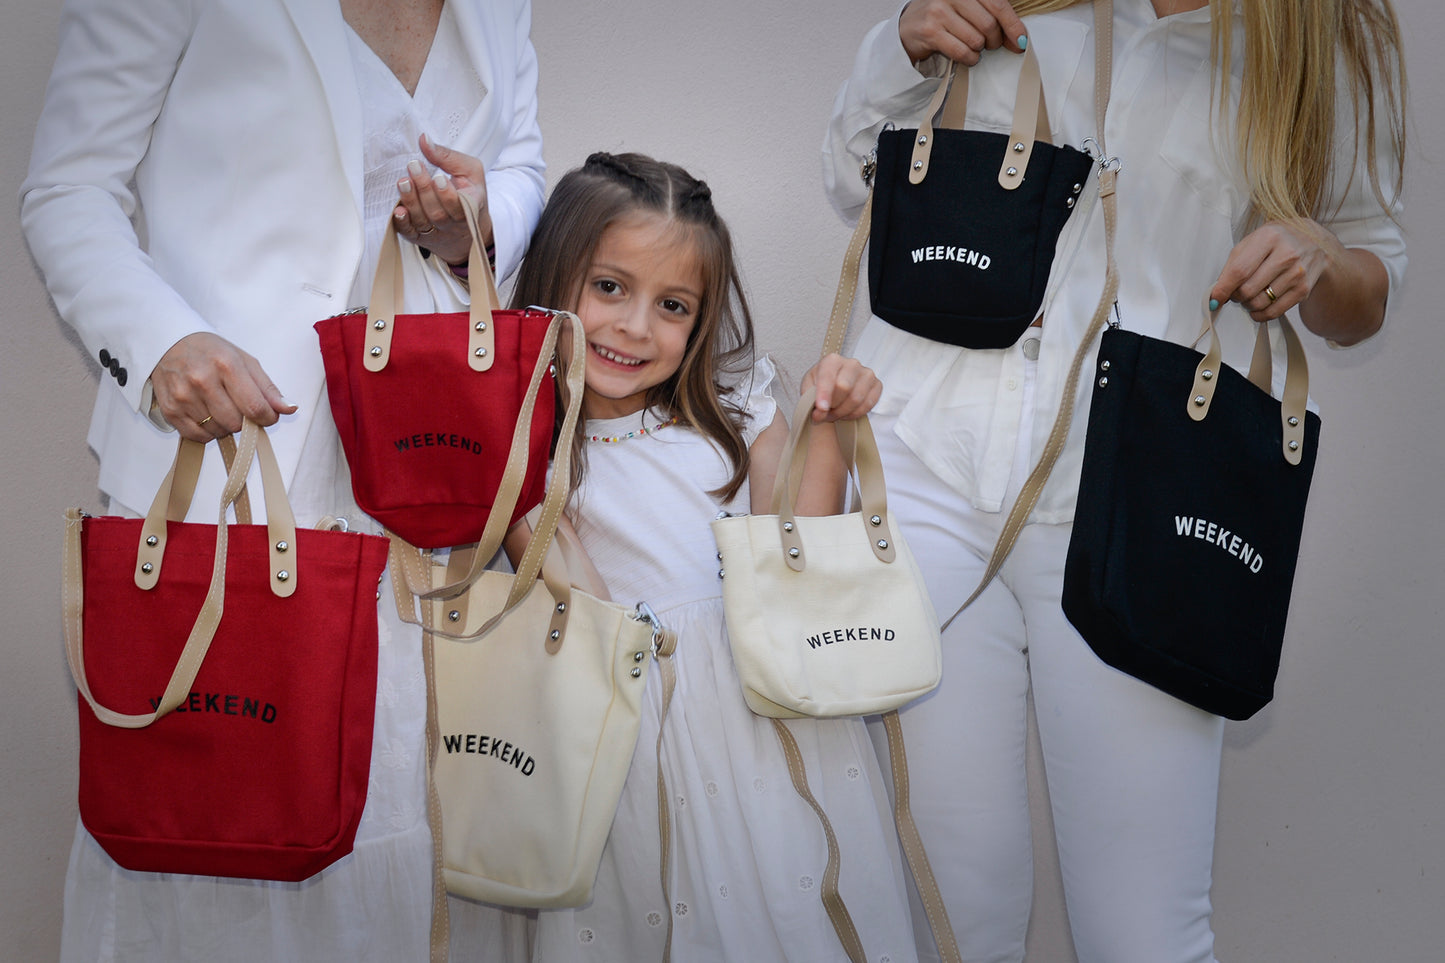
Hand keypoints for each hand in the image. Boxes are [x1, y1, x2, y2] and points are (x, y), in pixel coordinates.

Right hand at [149, 332, 295, 441]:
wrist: (168, 343)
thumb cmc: (211, 352)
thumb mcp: (244, 361)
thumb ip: (268, 388)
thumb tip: (288, 409)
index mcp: (226, 365)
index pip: (255, 407)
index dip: (267, 418)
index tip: (267, 416)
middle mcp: (202, 380)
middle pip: (236, 423)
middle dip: (245, 421)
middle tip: (239, 407)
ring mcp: (183, 396)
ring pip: (218, 431)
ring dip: (225, 425)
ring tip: (219, 406)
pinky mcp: (170, 409)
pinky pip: (198, 436)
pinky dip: (207, 432)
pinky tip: (206, 414)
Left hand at [392, 134, 491, 266]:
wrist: (469, 231)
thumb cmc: (470, 194)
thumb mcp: (470, 172)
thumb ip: (448, 156)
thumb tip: (424, 140)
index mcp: (471, 207)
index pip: (460, 206)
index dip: (448, 194)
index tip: (438, 177)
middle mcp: (454, 224)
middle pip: (438, 213)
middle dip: (424, 189)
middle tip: (414, 167)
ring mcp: (437, 232)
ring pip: (423, 222)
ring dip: (412, 202)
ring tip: (403, 182)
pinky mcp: (422, 238)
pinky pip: (410, 234)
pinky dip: (403, 224)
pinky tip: (398, 211)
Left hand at [801, 354, 882, 422]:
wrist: (834, 388)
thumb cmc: (820, 386)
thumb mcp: (808, 388)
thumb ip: (810, 399)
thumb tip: (820, 412)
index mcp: (832, 360)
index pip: (828, 377)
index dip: (824, 394)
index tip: (821, 408)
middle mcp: (851, 363)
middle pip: (844, 387)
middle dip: (833, 406)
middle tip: (825, 414)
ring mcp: (867, 373)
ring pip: (856, 399)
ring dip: (843, 412)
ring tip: (834, 414)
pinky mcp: (877, 385)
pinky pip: (868, 404)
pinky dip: (855, 414)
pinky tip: (847, 413)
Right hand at [899, 0, 1028, 64]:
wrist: (907, 26)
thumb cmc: (943, 17)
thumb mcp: (967, 6)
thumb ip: (991, 14)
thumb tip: (1019, 38)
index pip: (997, 4)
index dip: (1013, 25)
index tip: (1021, 40)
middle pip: (989, 24)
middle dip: (994, 40)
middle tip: (989, 44)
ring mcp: (939, 11)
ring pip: (976, 40)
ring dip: (979, 51)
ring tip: (972, 48)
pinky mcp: (930, 31)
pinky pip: (962, 52)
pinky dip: (969, 59)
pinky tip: (966, 56)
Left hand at [1209, 219, 1339, 322]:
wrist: (1313, 242)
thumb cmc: (1276, 241)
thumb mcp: (1252, 242)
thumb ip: (1232, 265)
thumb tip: (1218, 293)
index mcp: (1269, 237)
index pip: (1239, 271)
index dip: (1223, 289)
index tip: (1214, 299)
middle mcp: (1287, 254)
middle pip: (1248, 290)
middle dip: (1235, 296)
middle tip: (1236, 293)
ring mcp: (1297, 273)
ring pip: (1259, 303)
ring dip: (1247, 304)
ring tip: (1249, 295)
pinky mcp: (1303, 289)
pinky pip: (1274, 312)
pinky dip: (1260, 314)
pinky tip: (1257, 307)